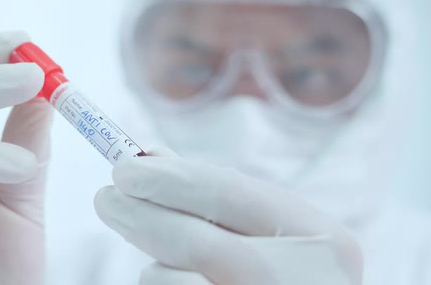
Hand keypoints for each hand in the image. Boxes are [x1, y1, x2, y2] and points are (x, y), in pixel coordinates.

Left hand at [94, 148, 362, 284]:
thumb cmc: (279, 266)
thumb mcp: (267, 226)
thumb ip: (213, 192)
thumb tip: (149, 158)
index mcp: (325, 239)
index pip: (231, 194)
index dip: (169, 179)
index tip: (123, 169)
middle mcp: (307, 280)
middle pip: (197, 242)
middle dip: (141, 215)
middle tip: (105, 197)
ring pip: (172, 280)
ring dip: (152, 263)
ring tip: (157, 252)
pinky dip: (161, 283)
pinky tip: (172, 280)